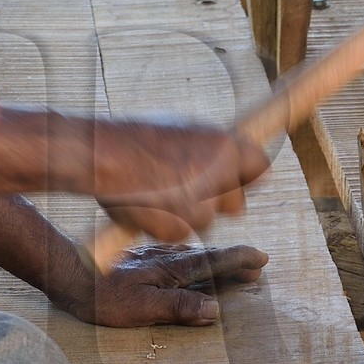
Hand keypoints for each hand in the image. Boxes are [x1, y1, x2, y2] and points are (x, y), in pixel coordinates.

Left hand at [71, 240, 268, 326]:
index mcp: (172, 270)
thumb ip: (179, 307)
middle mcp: (165, 259)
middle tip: (258, 265)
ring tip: (232, 265)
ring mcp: (152, 257)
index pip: (214, 262)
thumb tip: (215, 311)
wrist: (69, 275)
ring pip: (193, 255)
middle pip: (208, 257)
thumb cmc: (103, 297)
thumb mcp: (142, 308)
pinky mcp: (139, 259)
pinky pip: (176, 255)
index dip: (239, 261)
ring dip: (215, 260)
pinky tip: (188, 260)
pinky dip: (192, 258)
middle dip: (235, 260)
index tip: (261, 260)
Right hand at [94, 120, 268, 243]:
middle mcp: (220, 176)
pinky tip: (146, 205)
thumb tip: (225, 160)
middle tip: (188, 190)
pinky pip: (179, 233)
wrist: (103, 156)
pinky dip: (165, 225)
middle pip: (236, 203)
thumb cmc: (136, 138)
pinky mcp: (180, 229)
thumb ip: (209, 148)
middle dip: (217, 201)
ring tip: (155, 191)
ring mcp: (201, 206)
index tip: (235, 179)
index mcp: (226, 145)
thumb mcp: (183, 129)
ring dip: (186, 213)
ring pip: (205, 220)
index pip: (260, 167)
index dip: (246, 176)